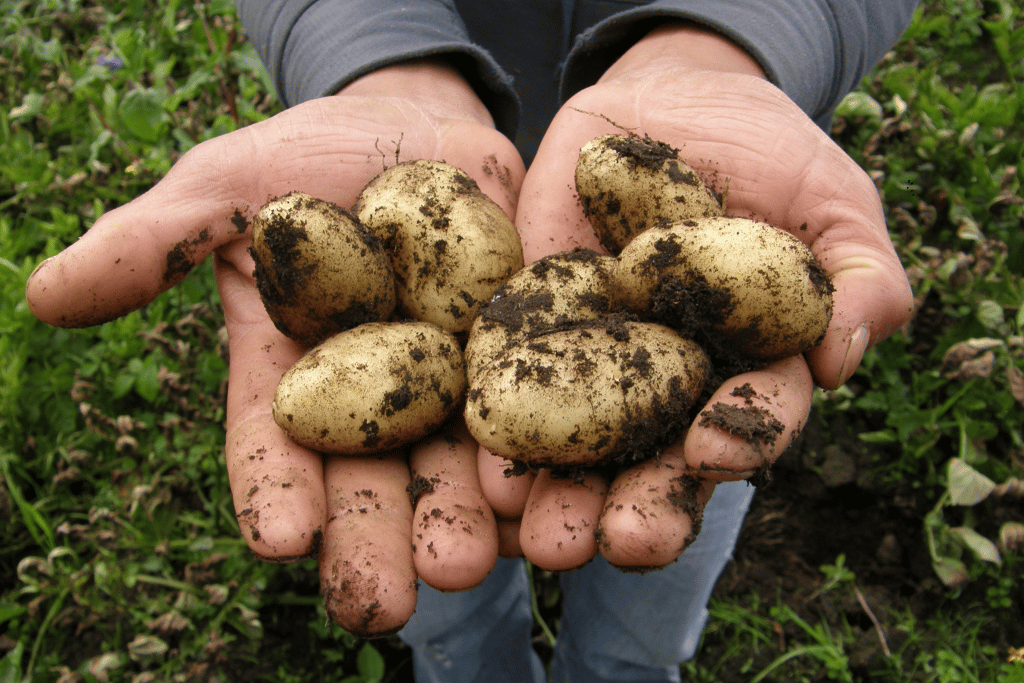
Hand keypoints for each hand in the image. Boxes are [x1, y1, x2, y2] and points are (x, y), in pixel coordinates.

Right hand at [26, 61, 523, 635]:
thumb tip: (45, 295)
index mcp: (296, 377)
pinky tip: (550, 505)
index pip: (275, 446)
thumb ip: (153, 243)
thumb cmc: (307, 159)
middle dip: (376, 540)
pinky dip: (544, 458)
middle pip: (372, 481)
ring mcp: (454, 384)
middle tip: (385, 602)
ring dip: (467, 522)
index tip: (278, 540)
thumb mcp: (226, 188)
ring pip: (459, 466)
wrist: (416, 129)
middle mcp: (375, 400)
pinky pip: (539, 411)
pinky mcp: (523, 356)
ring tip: (473, 566)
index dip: (273, 492)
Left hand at [480, 24, 913, 569]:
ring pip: (580, 445)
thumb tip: (844, 358)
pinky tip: (481, 464)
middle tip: (618, 543)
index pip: (750, 421)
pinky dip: (499, 419)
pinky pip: (510, 376)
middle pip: (658, 461)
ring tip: (540, 537)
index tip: (712, 449)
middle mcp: (669, 385)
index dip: (738, 438)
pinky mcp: (531, 323)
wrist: (675, 99)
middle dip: (642, 506)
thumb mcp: (833, 201)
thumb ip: (859, 277)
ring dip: (562, 494)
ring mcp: (596, 360)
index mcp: (747, 371)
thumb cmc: (772, 154)